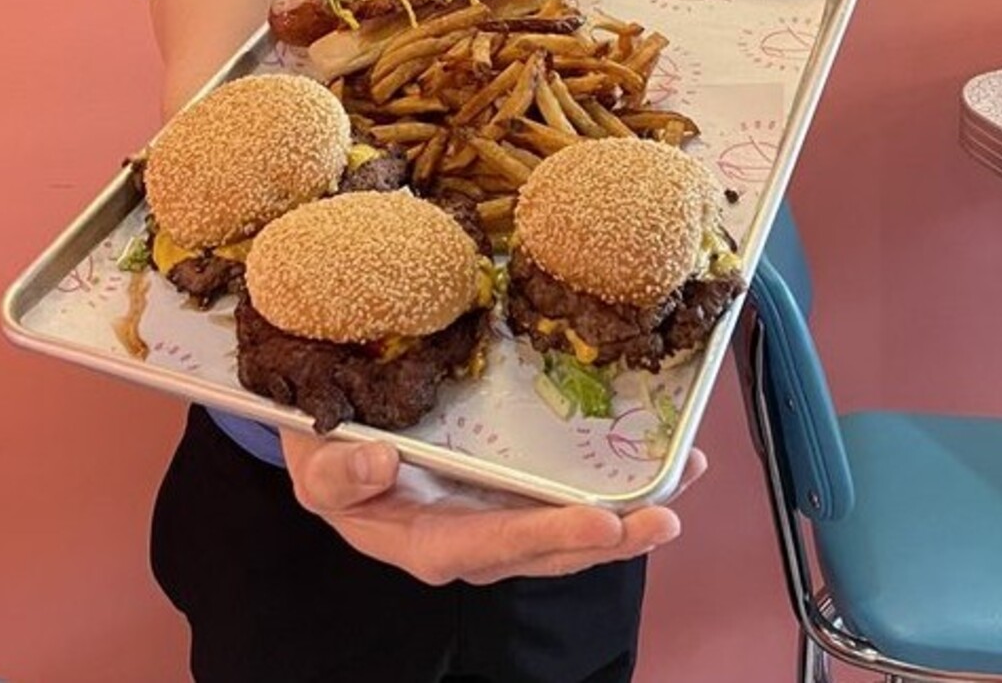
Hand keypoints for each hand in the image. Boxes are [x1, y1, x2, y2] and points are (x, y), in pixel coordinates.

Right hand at [280, 428, 706, 584]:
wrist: (335, 450)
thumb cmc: (326, 460)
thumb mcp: (315, 469)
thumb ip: (339, 475)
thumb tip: (383, 461)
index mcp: (427, 543)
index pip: (491, 547)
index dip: (546, 537)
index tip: (600, 521)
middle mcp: (474, 543)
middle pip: (547, 549)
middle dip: (610, 536)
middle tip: (666, 515)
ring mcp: (498, 520)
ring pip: (569, 529)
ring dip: (629, 512)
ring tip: (686, 481)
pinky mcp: (512, 494)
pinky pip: (566, 497)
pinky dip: (615, 484)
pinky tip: (662, 459)